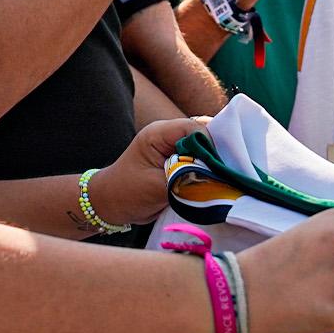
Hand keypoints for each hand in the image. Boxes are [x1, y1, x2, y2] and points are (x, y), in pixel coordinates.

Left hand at [87, 117, 208, 225]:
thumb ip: (185, 179)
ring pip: (206, 148)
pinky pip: (202, 159)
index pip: (194, 129)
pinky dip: (209, 170)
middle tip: (222, 175)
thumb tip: (215, 178)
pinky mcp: (180, 159)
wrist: (111, 203)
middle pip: (204, 135)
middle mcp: (169, 135)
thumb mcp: (157, 187)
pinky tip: (213, 182)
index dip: (209, 146)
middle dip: (215, 154)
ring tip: (218, 179)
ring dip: (213, 163)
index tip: (216, 169)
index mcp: (159, 133)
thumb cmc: (127, 193)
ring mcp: (176, 146)